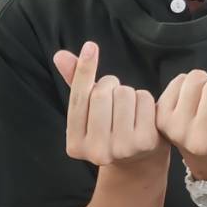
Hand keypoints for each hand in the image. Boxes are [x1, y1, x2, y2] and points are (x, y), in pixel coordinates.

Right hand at [54, 41, 162, 167]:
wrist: (138, 159)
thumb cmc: (108, 129)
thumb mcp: (88, 112)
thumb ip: (75, 84)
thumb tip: (60, 55)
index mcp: (75, 145)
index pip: (78, 99)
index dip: (84, 70)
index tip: (90, 46)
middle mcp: (96, 152)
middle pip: (101, 94)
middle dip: (108, 84)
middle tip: (112, 92)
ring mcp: (122, 148)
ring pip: (124, 94)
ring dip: (127, 92)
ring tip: (127, 107)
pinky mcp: (146, 142)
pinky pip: (144, 100)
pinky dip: (144, 99)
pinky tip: (142, 113)